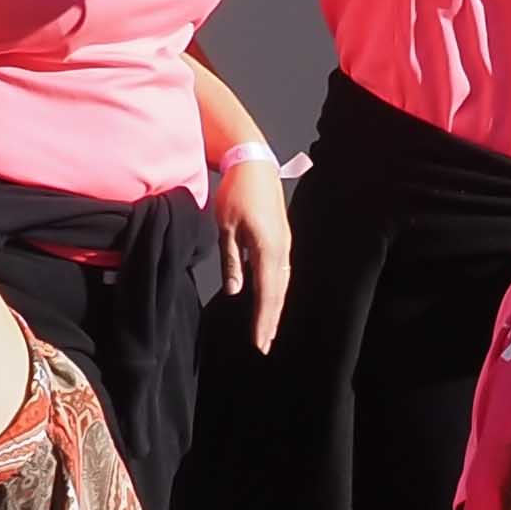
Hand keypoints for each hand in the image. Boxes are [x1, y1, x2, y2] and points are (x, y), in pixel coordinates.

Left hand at [216, 151, 293, 353]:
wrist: (254, 164)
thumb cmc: (237, 193)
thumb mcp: (226, 228)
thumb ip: (232, 261)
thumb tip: (234, 291)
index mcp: (268, 249)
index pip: (267, 294)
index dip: (263, 321)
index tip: (260, 343)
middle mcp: (282, 250)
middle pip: (278, 293)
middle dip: (271, 321)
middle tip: (265, 345)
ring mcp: (285, 244)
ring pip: (281, 284)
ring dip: (275, 308)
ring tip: (268, 329)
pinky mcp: (282, 239)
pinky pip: (281, 272)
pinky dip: (275, 291)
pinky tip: (270, 299)